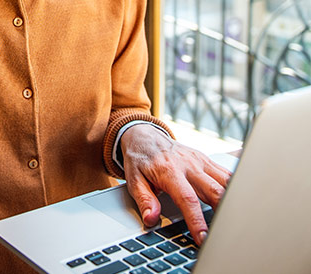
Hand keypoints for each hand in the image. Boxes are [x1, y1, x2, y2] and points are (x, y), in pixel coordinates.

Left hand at [120, 124, 230, 245]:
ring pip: (225, 181)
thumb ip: (144, 200)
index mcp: (169, 170)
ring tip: (236, 220)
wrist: (144, 135)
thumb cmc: (140, 158)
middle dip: (223, 212)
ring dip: (233, 200)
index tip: (202, 238)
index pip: (187, 199)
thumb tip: (151, 218)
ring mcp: (200, 161)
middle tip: (226, 233)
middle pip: (214, 190)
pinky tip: (238, 201)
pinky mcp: (206, 160)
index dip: (197, 220)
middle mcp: (188, 164)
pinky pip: (226, 174)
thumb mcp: (133, 179)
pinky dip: (235, 187)